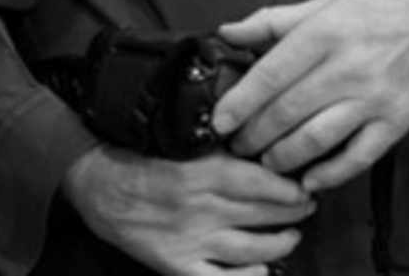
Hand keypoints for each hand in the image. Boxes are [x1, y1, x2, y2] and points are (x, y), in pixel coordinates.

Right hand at [63, 145, 312, 275]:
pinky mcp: (176, 265)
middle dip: (293, 213)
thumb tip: (267, 152)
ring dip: (280, 243)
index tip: (306, 187)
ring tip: (291, 236)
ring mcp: (190, 241)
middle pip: (262, 214)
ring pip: (250, 248)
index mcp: (203, 173)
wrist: (100, 187)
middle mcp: (200, 208)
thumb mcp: (185, 145)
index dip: (290, 189)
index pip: (262, 183)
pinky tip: (262, 271)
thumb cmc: (146, 160)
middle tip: (308, 207)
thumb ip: (223, 151)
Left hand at [213, 0, 408, 192]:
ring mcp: (374, 98)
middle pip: (288, 111)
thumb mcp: (325, 3)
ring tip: (267, 160)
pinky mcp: (395, 123)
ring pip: (316, 139)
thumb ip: (273, 21)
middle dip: (254, 135)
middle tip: (237, 145)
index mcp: (326, 32)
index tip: (219, 122)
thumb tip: (227, 32)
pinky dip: (329, 175)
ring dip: (283, 157)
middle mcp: (350, 66)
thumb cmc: (376, 12)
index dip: (240, 103)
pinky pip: (357, 158)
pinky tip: (309, 180)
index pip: (271, 74)